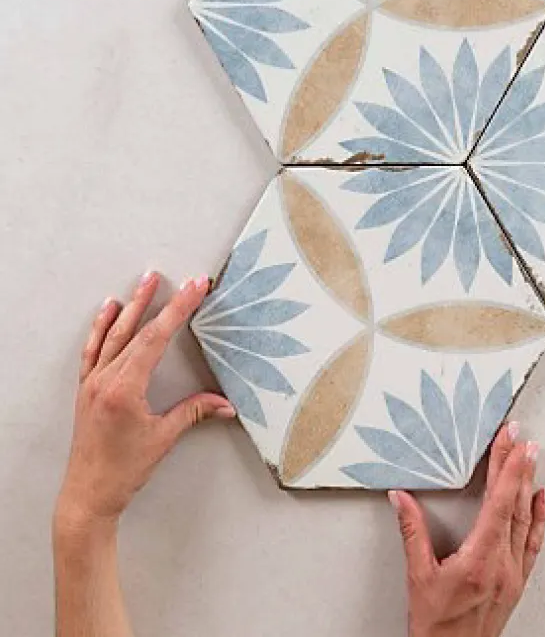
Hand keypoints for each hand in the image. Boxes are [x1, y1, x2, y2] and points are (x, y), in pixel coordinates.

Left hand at [55, 271, 234, 536]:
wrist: (88, 496)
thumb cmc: (123, 470)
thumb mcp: (163, 438)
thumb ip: (194, 412)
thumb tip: (226, 404)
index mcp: (124, 388)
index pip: (155, 339)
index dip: (178, 310)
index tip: (195, 287)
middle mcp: (105, 380)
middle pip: (136, 331)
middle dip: (161, 301)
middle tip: (181, 280)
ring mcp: (93, 383)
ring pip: (113, 335)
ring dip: (131, 306)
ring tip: (145, 281)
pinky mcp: (87, 389)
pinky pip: (93, 350)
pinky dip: (101, 327)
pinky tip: (109, 311)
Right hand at [390, 424, 544, 636]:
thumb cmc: (436, 629)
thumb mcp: (418, 578)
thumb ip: (412, 533)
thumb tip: (402, 499)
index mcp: (480, 560)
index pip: (498, 502)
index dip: (507, 468)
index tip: (512, 442)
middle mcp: (503, 566)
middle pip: (514, 505)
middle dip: (519, 467)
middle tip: (522, 437)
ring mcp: (513, 575)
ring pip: (527, 521)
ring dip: (529, 486)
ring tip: (532, 458)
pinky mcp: (516, 583)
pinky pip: (533, 544)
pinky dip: (540, 518)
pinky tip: (542, 500)